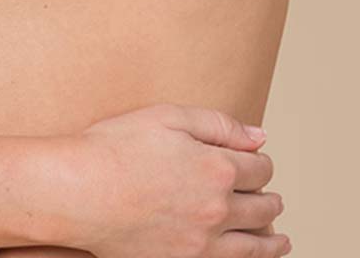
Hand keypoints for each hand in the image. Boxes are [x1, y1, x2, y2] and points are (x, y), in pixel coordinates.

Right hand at [62, 102, 290, 257]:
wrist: (79, 192)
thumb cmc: (116, 147)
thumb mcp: (167, 116)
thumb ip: (218, 124)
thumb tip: (259, 137)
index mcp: (217, 168)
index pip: (260, 168)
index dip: (262, 162)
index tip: (258, 161)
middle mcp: (218, 210)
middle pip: (262, 207)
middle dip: (270, 199)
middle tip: (273, 198)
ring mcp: (201, 244)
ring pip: (254, 246)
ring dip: (272, 240)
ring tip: (280, 238)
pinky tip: (249, 257)